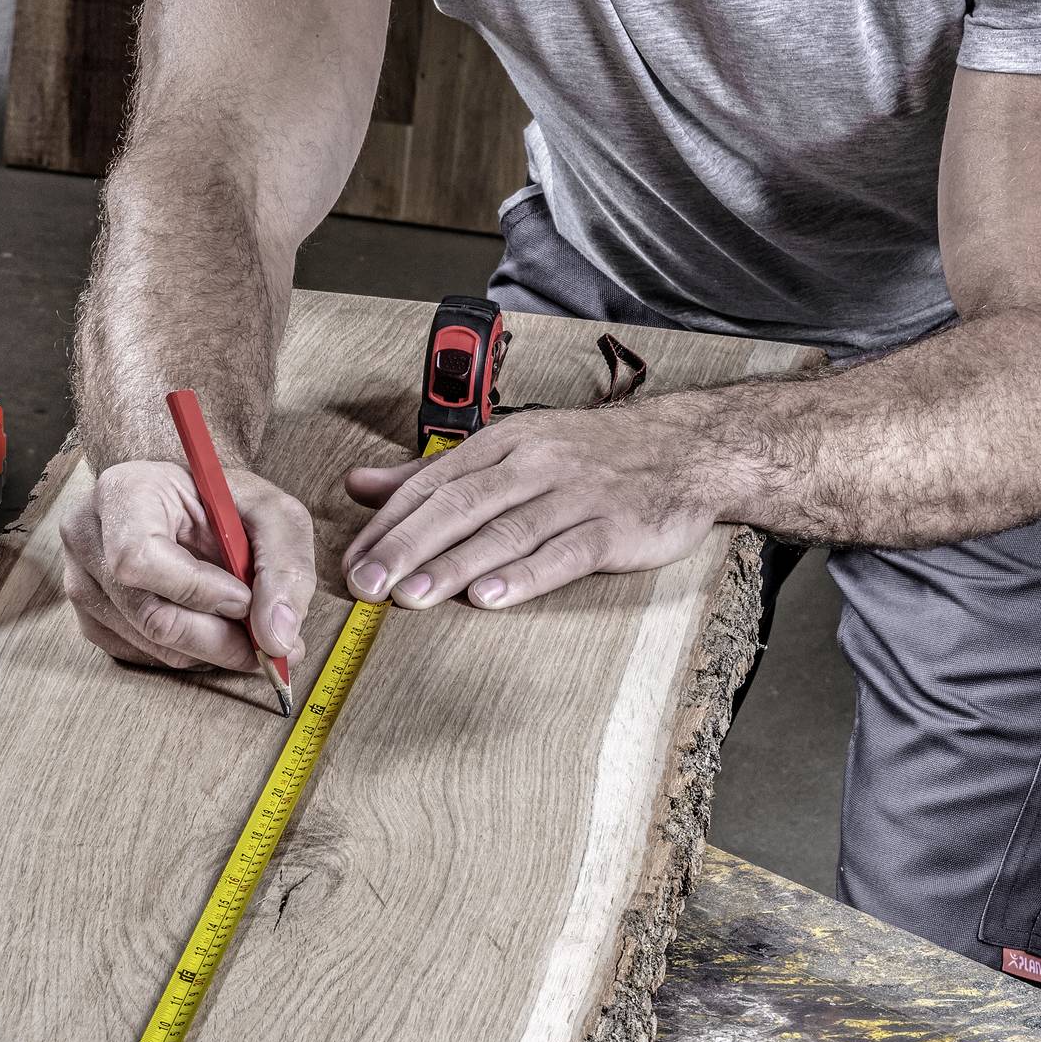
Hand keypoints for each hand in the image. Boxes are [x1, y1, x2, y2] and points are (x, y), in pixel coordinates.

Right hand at [60, 457, 313, 677]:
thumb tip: (277, 636)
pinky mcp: (89, 617)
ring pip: (149, 643)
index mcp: (123, 492)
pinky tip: (208, 626)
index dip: (195, 590)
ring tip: (243, 627)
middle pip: (148, 615)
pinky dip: (187, 653)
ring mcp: (81, 580)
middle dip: (217, 638)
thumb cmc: (224, 502)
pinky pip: (140, 656)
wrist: (190, 507)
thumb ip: (285, 566)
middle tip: (267, 643)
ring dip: (209, 648)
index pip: (139, 559)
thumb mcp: (270, 513)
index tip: (242, 598)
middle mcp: (87, 536)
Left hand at [341, 397, 726, 610]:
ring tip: (411, 597)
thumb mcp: (508, 449)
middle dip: (407, 547)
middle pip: (460, 506)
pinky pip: (564, 551)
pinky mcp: (615, 525)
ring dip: (454, 565)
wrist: (688, 447)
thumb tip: (358, 486)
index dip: (389, 526)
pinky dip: (525, 576)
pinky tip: (489, 598)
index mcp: (502, 443)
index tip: (352, 563)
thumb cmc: (587, 455)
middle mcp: (534, 463)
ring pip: (505, 530)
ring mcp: (576, 493)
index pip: (432, 484)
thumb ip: (432, 474)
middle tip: (365, 585)